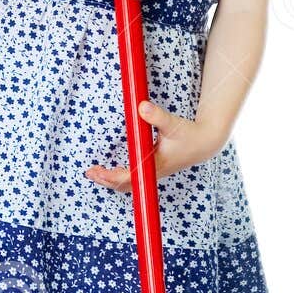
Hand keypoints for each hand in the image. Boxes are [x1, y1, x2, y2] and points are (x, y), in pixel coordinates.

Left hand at [85, 101, 220, 189]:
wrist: (203, 143)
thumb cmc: (188, 134)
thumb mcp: (173, 123)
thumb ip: (157, 116)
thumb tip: (141, 106)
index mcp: (156, 165)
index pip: (131, 177)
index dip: (113, 176)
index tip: (99, 172)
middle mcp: (153, 173)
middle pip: (126, 186)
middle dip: (106, 180)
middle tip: (90, 172)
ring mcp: (152, 174)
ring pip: (128, 185)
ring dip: (110, 180)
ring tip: (94, 172)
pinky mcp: (152, 171)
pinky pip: (132, 179)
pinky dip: (119, 177)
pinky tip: (108, 171)